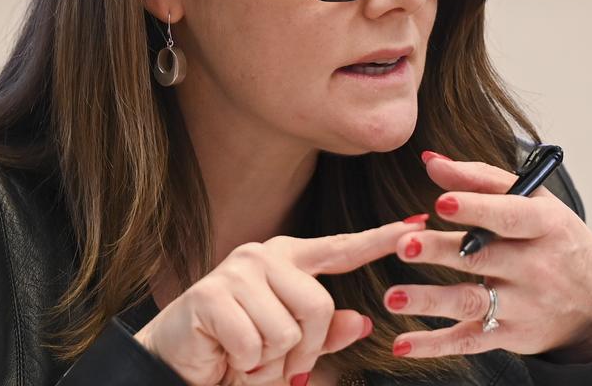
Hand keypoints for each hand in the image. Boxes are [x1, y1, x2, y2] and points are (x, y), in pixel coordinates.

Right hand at [134, 218, 428, 385]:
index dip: (381, 240)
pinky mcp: (212, 294)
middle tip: (274, 362)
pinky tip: (226, 356)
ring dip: (269, 363)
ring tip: (244, 357)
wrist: (174, 366)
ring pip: (287, 331)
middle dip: (303, 351)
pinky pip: (255, 345)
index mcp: (287, 260)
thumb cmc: (234, 352)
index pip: (341, 248)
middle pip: (319, 307)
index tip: (417, 224)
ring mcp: (236, 271)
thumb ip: (324, 334)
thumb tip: (361, 321)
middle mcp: (263, 255)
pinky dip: (245, 366)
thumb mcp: (289, 349)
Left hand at [383, 153, 591, 362]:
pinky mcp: (510, 335)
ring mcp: (522, 305)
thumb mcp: (537, 203)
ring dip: (429, 300)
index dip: (475, 208)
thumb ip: (482, 179)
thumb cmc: (559, 243)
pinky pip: (468, 340)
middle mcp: (535, 267)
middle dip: (440, 251)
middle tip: (403, 244)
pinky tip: (403, 344)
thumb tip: (431, 162)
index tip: (440, 202)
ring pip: (470, 302)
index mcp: (545, 225)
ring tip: (392, 296)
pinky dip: (434, 345)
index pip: (509, 216)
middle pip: (481, 258)